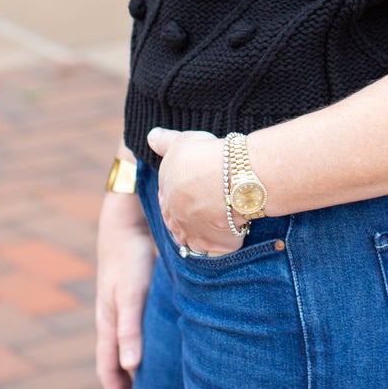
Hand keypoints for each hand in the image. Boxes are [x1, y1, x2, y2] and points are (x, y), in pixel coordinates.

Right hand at [95, 191, 156, 388]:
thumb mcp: (130, 296)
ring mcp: (122, 308)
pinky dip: (145, 345)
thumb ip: (130, 330)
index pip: (109, 371)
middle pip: (116, 363)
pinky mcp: (135, 295)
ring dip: (137, 368)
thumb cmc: (130, 260)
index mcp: (108, 326)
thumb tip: (130, 368)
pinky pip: (137, 329)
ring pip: (127, 347)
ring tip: (156, 384)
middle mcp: (113, 320)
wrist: (126, 222)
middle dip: (127, 388)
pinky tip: (163, 344)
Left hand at [147, 127, 243, 254]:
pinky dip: (226, 245)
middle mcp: (175, 221)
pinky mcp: (217, 247)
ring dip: (206, 235)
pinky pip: (220, 251)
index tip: (197, 190)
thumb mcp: (181, 142)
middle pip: (181, 224)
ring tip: (222, 223)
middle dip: (191, 219)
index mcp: (165, 196)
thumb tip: (151, 136)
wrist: (228, 178)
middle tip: (210, 207)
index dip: (183, 195)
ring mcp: (195, 237)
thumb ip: (165, 142)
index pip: (169, 201)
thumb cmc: (203, 156)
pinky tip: (236, 233)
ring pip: (197, 241)